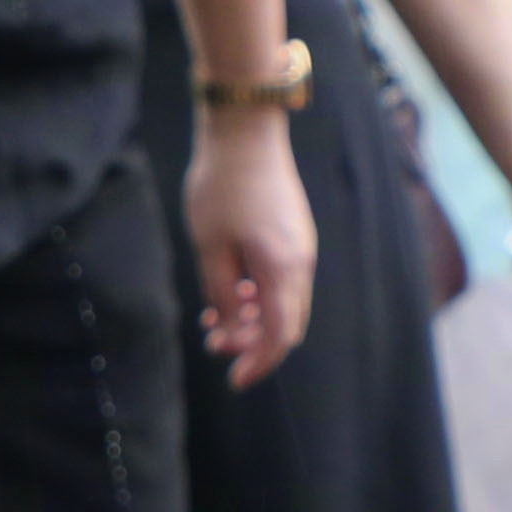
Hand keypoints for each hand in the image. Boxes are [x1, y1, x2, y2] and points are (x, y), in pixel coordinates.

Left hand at [186, 114, 317, 387]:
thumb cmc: (222, 187)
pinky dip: (258, 294)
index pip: (279, 337)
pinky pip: (282, 279)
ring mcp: (301, 247)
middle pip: (285, 324)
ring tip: (213, 316)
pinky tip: (230, 287)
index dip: (258, 363)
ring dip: (252, 317)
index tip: (234, 379)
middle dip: (251, 343)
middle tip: (214, 343)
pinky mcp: (294, 234)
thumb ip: (221, 295)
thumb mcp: (210, 248)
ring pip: (284, 302)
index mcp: (282, 272)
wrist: (246, 132)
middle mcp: (301, 264)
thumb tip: (230, 328)